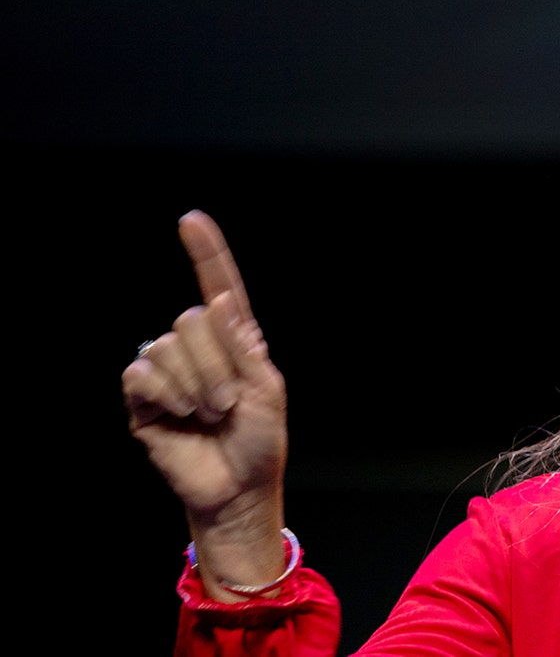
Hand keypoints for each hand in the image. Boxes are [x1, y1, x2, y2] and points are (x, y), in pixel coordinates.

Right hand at [122, 210, 287, 595]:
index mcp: (234, 340)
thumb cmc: (259, 441)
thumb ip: (243, 348)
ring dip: (196, 387)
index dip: (205, 254)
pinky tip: (180, 416)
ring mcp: (169, 370)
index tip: (191, 221)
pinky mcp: (143, 396)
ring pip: (169, 347)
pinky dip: (166, 395)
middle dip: (216, 366)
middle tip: (229, 404)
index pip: (218, 287)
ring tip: (209, 416)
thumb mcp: (267, 392)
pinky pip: (142, 373)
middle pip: (192, 320)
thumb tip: (216, 302)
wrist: (236, 488)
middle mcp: (199, 347)